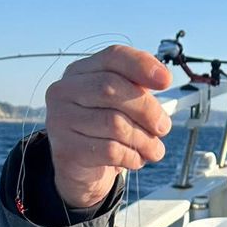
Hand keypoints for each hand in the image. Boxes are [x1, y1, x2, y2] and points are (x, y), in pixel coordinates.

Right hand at [45, 46, 172, 208]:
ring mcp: (60, 120)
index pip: (112, 56)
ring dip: (144, 139)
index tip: (166, 81)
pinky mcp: (66, 150)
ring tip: (154, 149)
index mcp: (80, 72)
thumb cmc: (102, 131)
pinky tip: (137, 159)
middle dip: (146, 109)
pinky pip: (110, 150)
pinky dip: (132, 156)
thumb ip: (137, 87)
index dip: (141, 65)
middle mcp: (64, 91)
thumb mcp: (119, 104)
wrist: (78, 170)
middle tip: (163, 127)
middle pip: (111, 88)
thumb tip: (162, 78)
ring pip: (114, 123)